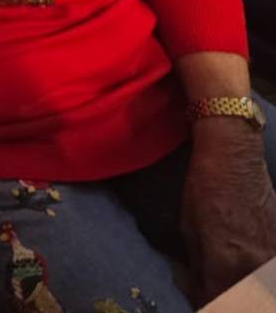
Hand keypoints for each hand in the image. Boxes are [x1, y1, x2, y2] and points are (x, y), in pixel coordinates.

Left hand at [181, 120, 275, 303]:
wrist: (234, 159)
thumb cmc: (204, 188)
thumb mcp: (189, 229)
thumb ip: (199, 265)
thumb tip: (200, 289)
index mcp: (225, 260)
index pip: (216, 301)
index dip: (205, 304)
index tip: (200, 301)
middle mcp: (254, 264)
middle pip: (242, 300)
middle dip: (226, 300)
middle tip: (215, 293)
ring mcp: (272, 256)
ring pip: (259, 290)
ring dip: (245, 293)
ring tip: (230, 282)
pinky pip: (268, 273)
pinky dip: (259, 279)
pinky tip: (248, 274)